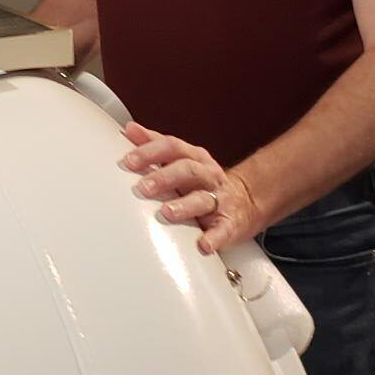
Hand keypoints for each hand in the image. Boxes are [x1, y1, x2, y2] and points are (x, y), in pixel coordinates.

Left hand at [118, 120, 265, 254]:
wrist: (244, 201)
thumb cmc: (202, 181)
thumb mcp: (181, 158)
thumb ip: (155, 145)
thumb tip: (130, 129)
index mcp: (194, 157)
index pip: (172, 148)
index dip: (151, 152)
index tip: (129, 160)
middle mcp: (207, 175)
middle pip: (187, 170)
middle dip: (164, 177)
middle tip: (143, 187)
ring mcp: (219, 199)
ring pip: (203, 199)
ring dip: (184, 205)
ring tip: (167, 212)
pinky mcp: (229, 223)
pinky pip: (223, 230)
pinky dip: (214, 238)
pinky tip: (203, 244)